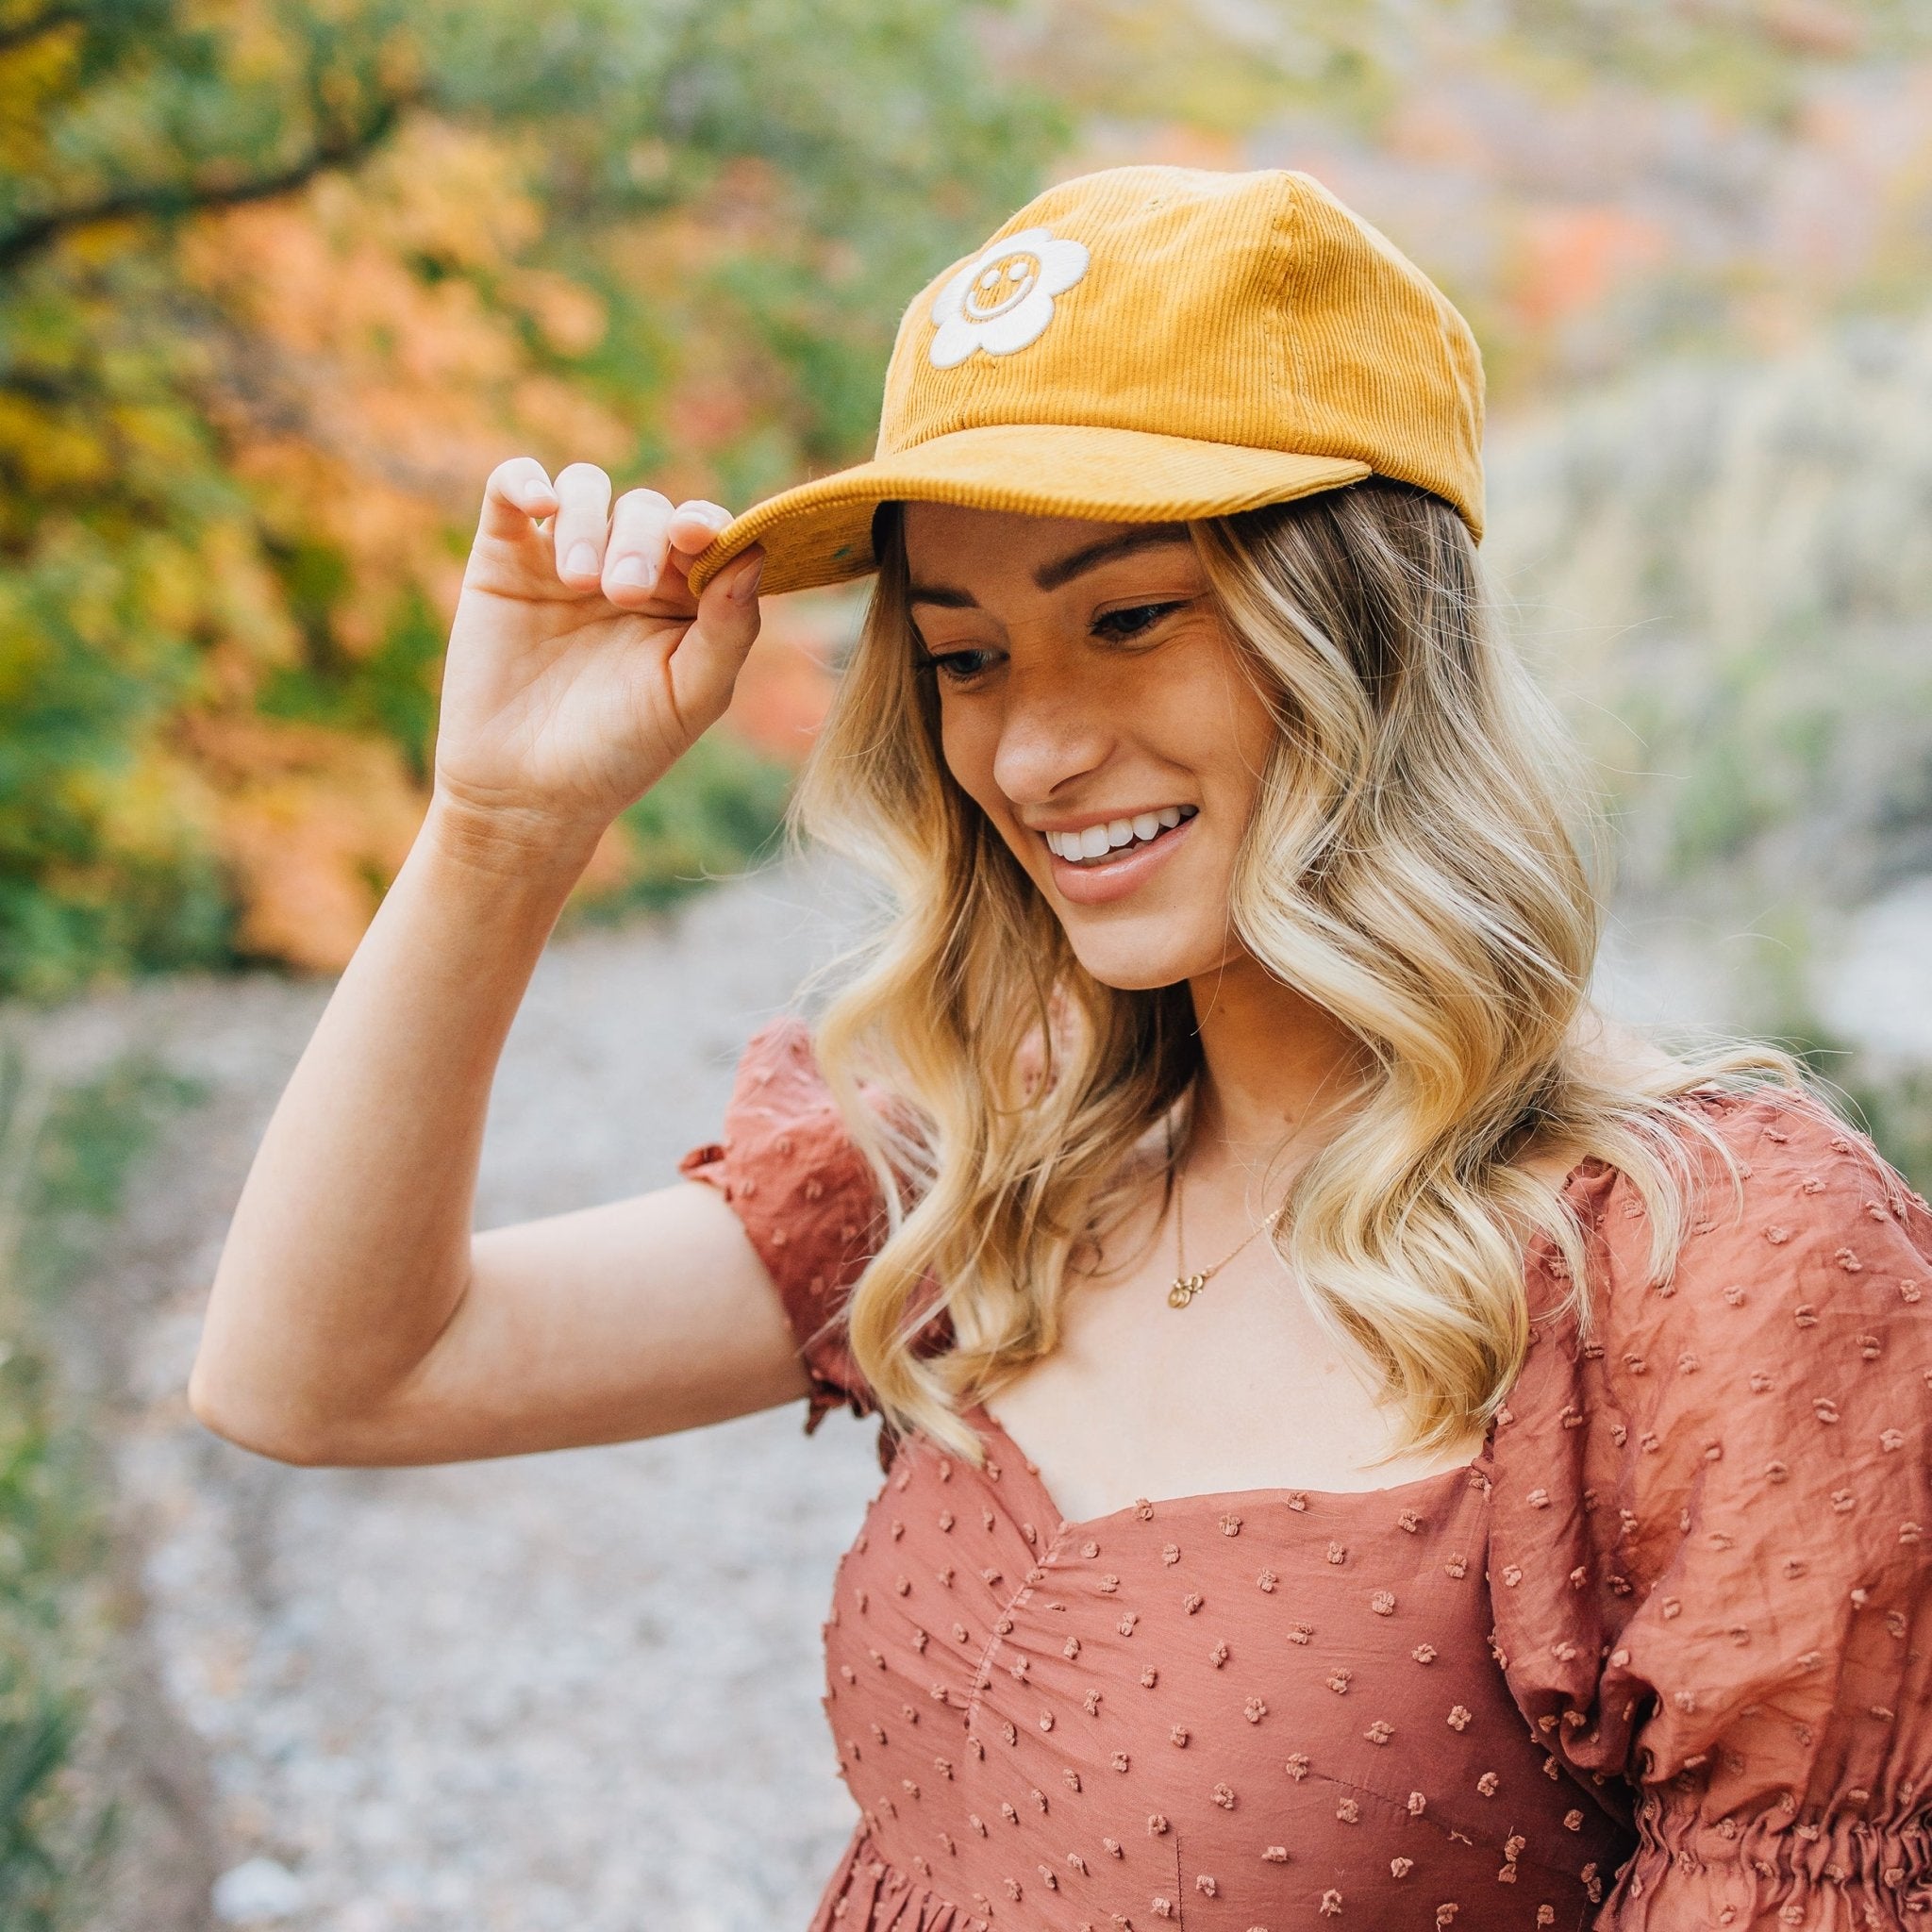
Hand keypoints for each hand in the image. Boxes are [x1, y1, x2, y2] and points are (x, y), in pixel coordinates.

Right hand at [432, 458, 763, 848]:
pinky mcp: (504, 558)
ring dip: (590, 520)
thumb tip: (753, 552)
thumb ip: (730, 629)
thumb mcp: (690, 698)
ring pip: (586, 489)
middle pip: (647, 510)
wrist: (526, 792)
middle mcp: (629, 569)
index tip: (700, 536)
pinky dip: (524, 481)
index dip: (707, 523)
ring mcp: (564, 558)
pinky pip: (511, 487)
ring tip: (581, 583)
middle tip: (623, 594)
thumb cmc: (620, 752)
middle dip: (641, 542)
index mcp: (684, 599)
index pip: (705, 535)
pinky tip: (539, 505)